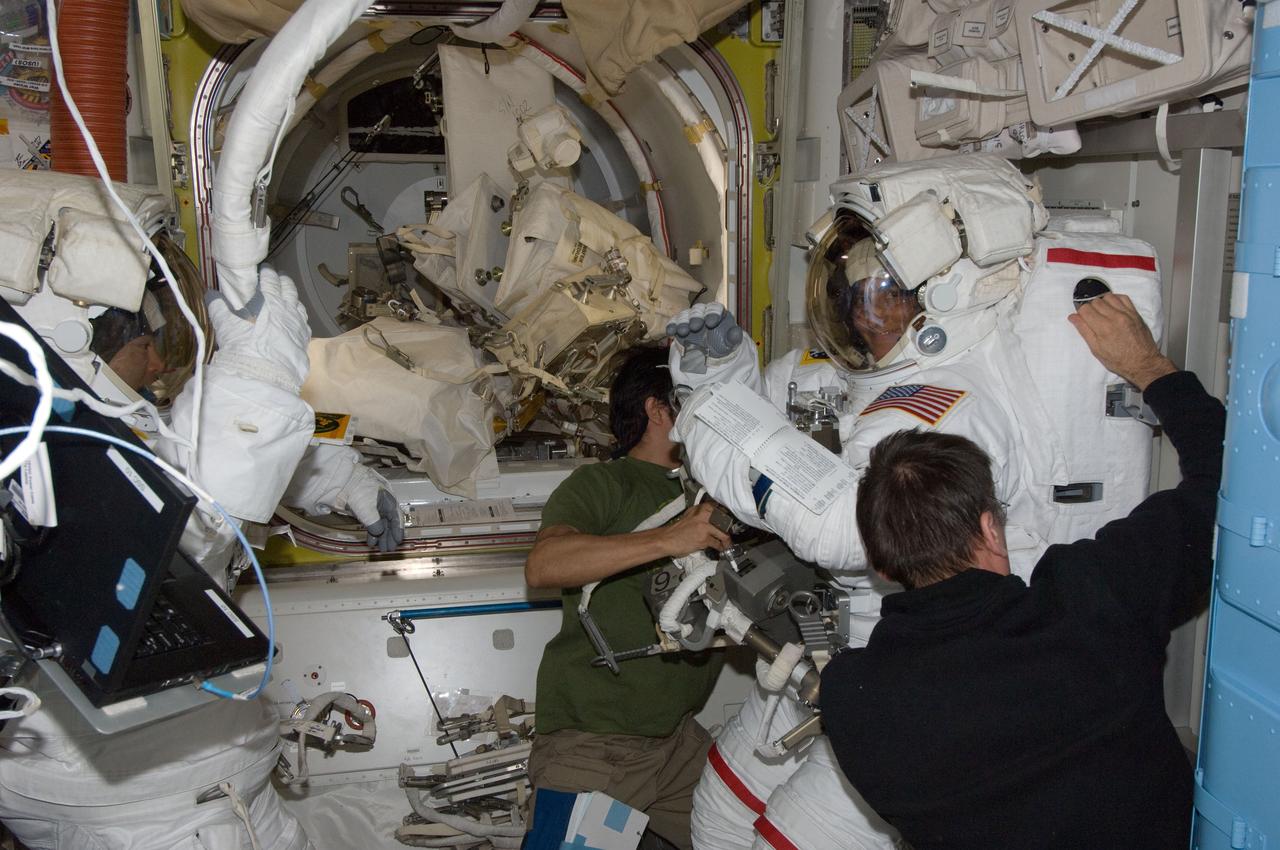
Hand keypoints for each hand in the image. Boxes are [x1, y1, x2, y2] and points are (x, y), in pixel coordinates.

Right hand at [208, 266, 310, 390]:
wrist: (264, 377)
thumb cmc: (244, 348)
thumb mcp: (226, 326)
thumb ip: (218, 308)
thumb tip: (210, 294)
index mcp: (271, 302)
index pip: (271, 281)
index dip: (268, 273)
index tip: (266, 268)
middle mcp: (289, 311)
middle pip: (289, 290)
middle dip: (283, 281)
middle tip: (279, 276)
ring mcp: (299, 326)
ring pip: (299, 306)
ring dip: (293, 298)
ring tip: (288, 295)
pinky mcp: (304, 342)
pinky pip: (304, 324)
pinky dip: (299, 317)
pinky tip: (296, 320)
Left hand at [339, 464, 403, 552]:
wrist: (341, 482)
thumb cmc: (357, 492)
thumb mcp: (368, 509)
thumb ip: (375, 523)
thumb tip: (379, 532)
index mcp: (388, 500)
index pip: (396, 517)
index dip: (398, 530)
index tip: (398, 542)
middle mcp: (383, 503)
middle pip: (388, 522)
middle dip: (388, 536)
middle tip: (388, 549)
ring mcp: (373, 506)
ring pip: (380, 524)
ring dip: (380, 536)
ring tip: (379, 549)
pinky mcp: (363, 509)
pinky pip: (371, 523)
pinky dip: (371, 532)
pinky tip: (370, 541)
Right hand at [660, 502, 730, 556]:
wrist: (667, 539)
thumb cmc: (678, 530)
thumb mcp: (690, 516)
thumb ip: (702, 514)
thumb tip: (715, 517)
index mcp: (700, 508)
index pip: (720, 508)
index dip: (727, 516)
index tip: (729, 521)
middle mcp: (703, 515)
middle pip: (725, 521)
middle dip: (729, 528)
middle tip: (729, 533)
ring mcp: (704, 527)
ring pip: (723, 533)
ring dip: (727, 540)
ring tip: (727, 543)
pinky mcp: (704, 539)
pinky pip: (717, 544)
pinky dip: (720, 547)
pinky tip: (719, 548)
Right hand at [666, 303, 743, 374]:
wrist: (710, 353)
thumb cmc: (722, 344)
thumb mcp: (730, 343)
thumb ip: (733, 337)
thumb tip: (736, 332)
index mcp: (718, 313)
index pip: (715, 309)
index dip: (712, 314)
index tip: (711, 323)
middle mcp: (703, 313)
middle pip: (698, 310)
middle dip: (696, 317)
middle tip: (695, 326)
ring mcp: (690, 318)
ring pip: (685, 315)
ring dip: (683, 322)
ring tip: (683, 331)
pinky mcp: (680, 325)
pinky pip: (674, 322)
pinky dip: (671, 326)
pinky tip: (670, 332)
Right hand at [1068, 293, 1174, 390]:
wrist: (1143, 363)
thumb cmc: (1120, 360)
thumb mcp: (1096, 349)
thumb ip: (1084, 330)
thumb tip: (1073, 317)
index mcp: (1103, 328)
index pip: (1085, 309)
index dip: (1080, 313)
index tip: (1082, 318)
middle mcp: (1115, 317)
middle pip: (1095, 301)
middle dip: (1090, 308)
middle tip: (1091, 318)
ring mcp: (1126, 314)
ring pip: (1108, 296)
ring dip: (1102, 302)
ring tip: (1102, 313)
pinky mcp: (1135, 313)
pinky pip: (1123, 297)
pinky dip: (1115, 299)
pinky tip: (1112, 307)